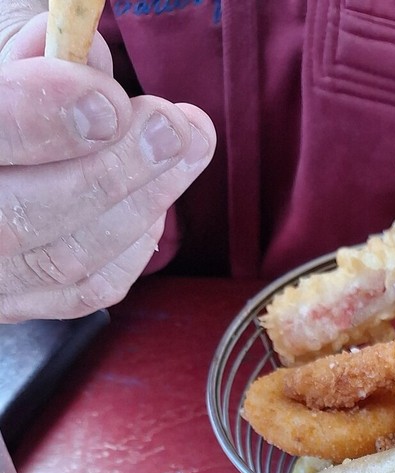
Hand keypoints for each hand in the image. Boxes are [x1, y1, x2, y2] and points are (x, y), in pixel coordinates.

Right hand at [0, 13, 215, 320]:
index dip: (46, 119)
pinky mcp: (21, 303)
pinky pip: (88, 290)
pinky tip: (152, 202)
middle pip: (25, 216)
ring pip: (67, 260)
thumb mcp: (5, 60)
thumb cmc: (7, 110)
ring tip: (183, 147)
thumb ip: (39, 55)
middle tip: (174, 128)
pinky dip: (133, 246)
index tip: (111, 104)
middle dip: (115, 170)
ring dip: (142, 203)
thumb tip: (98, 63)